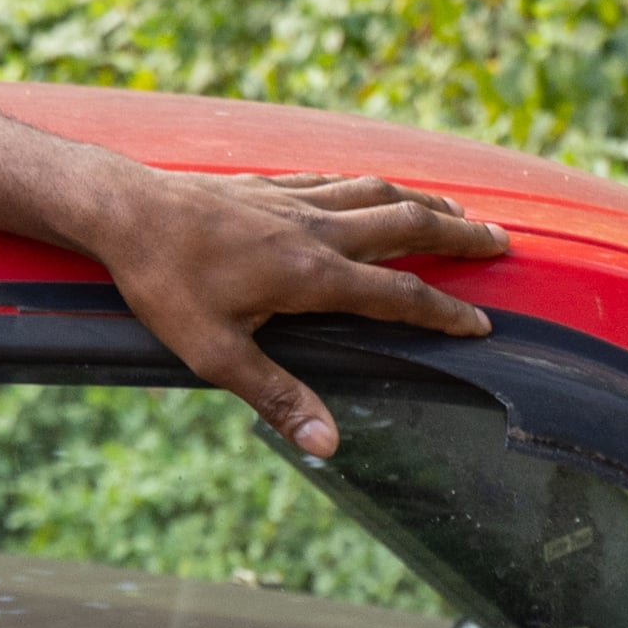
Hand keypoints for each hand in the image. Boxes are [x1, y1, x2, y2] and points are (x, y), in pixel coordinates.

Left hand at [88, 168, 512, 457]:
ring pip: (382, 193)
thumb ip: (277, 398)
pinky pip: (344, 180)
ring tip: (460, 214)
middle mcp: (316, 229)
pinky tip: (382, 192)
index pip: (398, 295)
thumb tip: (329, 447)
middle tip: (503, 245)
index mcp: (312, 275)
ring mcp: (297, 201)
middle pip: (408, 226)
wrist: (125, 211)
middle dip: (460, 238)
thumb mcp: (216, 355)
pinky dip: (378, 186)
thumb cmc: (166, 284)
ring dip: (427, 204)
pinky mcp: (275, 185)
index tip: (482, 324)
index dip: (445, 312)